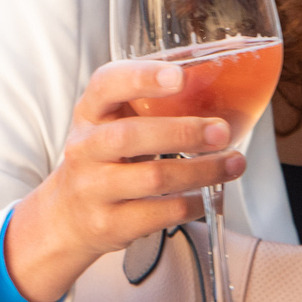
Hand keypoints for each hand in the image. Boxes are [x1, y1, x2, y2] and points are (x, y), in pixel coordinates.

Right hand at [4, 60, 241, 301]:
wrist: (67, 217)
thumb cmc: (105, 160)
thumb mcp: (113, 124)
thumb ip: (150, 104)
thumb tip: (218, 85)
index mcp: (90, 113)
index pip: (105, 84)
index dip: (141, 77)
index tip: (180, 77)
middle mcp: (85, 149)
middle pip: (130, 136)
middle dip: (183, 132)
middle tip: (222, 131)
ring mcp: (93, 189)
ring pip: (152, 178)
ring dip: (201, 171)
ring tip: (234, 163)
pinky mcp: (109, 224)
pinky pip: (159, 214)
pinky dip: (192, 204)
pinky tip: (209, 196)